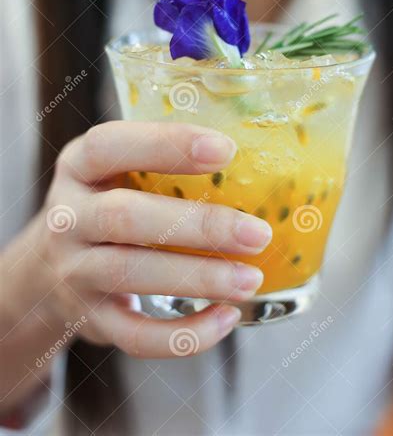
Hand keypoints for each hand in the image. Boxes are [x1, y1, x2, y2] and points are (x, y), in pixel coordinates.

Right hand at [33, 121, 271, 357]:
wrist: (48, 270)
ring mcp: (74, 272)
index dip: (166, 145)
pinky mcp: (91, 320)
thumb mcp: (114, 170)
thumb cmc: (106, 205)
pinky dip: (184, 335)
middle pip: (124, 217)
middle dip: (198, 225)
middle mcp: (68, 218)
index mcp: (78, 166)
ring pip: (130, 275)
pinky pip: (136, 335)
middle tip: (257, 234)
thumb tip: (257, 157)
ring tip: (250, 279)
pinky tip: (226, 318)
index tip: (226, 150)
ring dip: (199, 278)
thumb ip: (162, 160)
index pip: (110, 146)